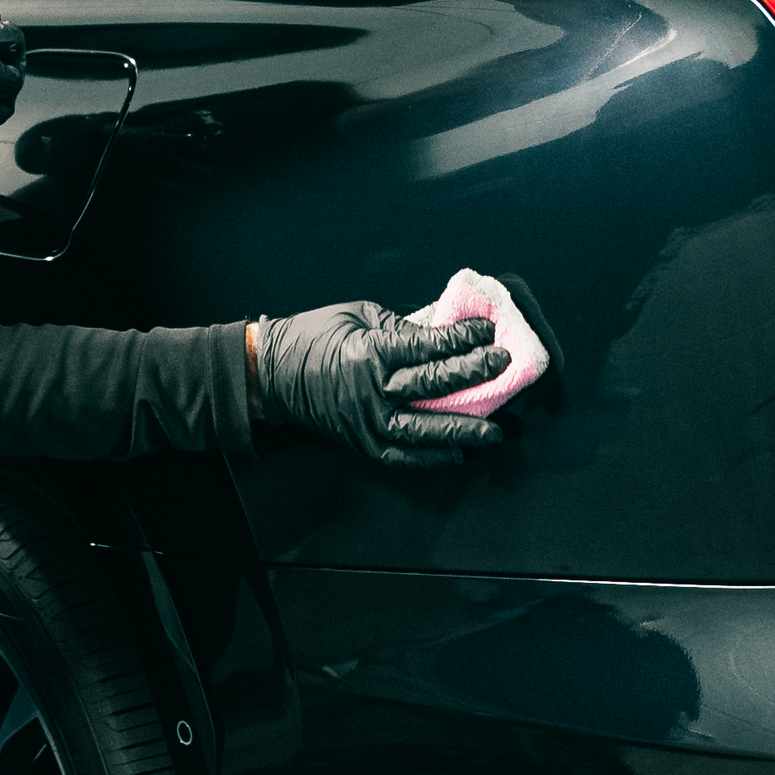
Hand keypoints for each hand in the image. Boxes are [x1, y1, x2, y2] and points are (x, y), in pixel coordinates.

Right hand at [250, 302, 510, 467]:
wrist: (272, 374)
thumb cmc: (315, 337)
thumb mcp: (359, 315)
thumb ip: (403, 327)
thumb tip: (444, 335)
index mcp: (370, 351)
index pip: (427, 346)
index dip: (461, 339)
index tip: (487, 332)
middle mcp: (371, 390)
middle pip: (432, 385)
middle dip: (472, 374)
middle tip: (502, 366)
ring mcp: (366, 421)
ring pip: (423, 430)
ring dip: (462, 430)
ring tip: (495, 432)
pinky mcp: (361, 442)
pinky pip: (402, 457)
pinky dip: (431, 458)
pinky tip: (458, 455)